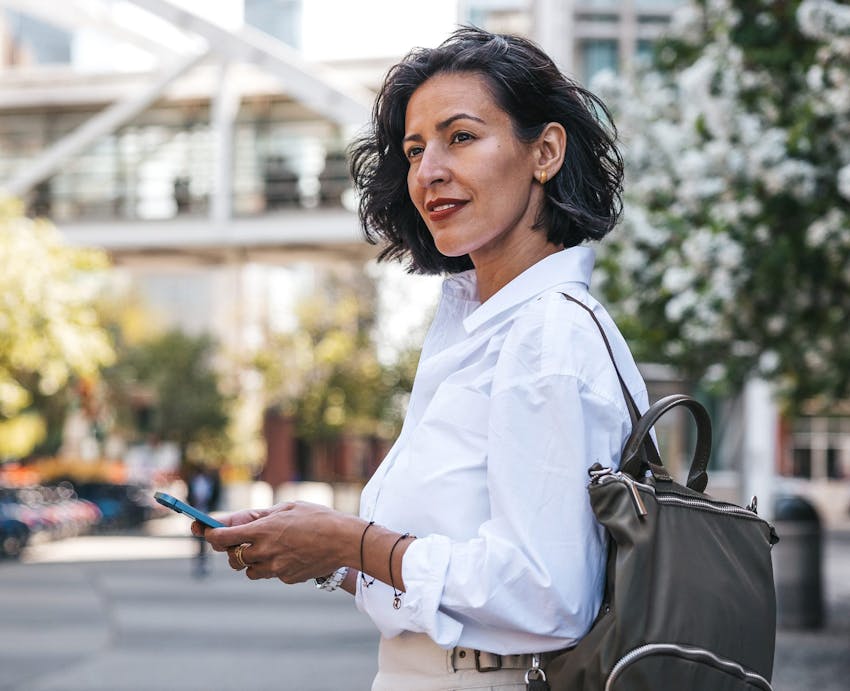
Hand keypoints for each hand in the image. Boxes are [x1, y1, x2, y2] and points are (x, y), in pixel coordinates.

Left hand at [202, 502, 359, 582]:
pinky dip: (272, 565)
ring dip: (250, 560)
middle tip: (238, 540)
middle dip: (232, 549)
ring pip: (249, 570)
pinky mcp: (286, 577)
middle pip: (232, 557)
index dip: (209, 535)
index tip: (204, 531)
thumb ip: (262, 515)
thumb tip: (241, 521)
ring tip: (265, 548)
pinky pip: (270, 573)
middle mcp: (264, 550)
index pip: (223, 537)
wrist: (344, 540)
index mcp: (262, 529)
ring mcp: (275, 567)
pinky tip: (288, 554)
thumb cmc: (317, 518)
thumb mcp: (288, 508)